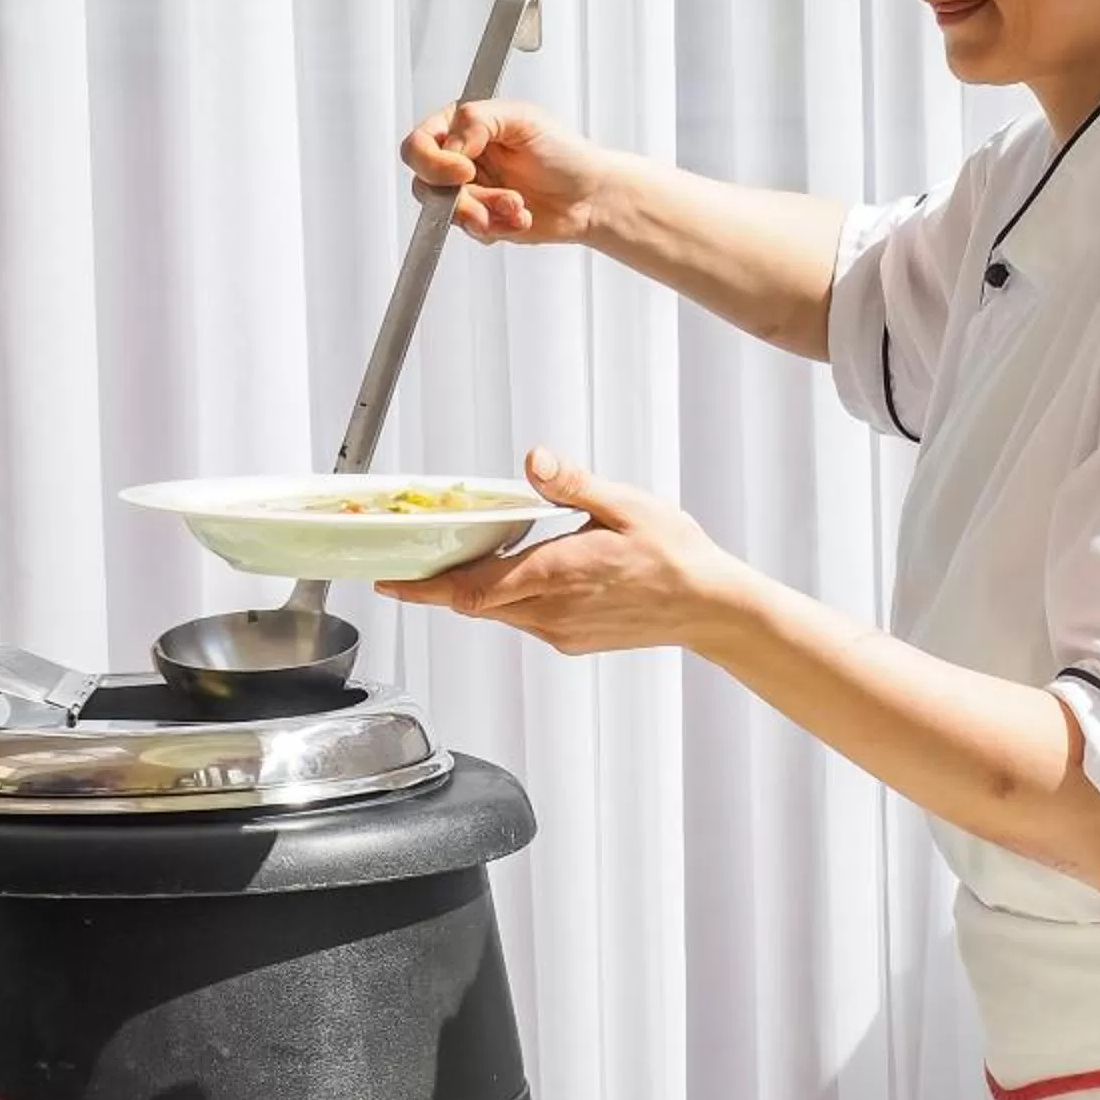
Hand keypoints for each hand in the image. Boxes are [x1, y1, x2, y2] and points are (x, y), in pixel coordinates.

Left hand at [378, 450, 745, 652]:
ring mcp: (560, 632)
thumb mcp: (625, 505)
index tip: (391, 581)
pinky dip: (511, 598)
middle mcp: (551, 612)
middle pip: (475, 603)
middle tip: (415, 562)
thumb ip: (573, 484)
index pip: (471, 589)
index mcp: (557, 574)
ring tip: (472, 557)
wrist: (708, 606)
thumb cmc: (675, 556)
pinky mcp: (571, 640)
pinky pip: (525, 621)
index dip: (425, 587)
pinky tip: (527, 573)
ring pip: (499, 612)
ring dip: (479, 588)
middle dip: (443, 583)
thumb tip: (536, 459)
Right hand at [402, 99, 613, 245]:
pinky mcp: (482, 219)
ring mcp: (470, 191)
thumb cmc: (564, 152)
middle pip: (425, 183)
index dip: (434, 161)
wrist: (591, 196)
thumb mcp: (523, 119)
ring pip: (447, 213)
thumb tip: (449, 146)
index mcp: (464, 127)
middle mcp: (461, 158)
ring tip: (517, 206)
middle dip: (462, 197)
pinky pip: (470, 232)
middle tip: (495, 197)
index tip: (465, 170)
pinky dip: (497, 227)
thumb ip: (476, 121)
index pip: (420, 143)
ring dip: (485, 213)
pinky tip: (521, 216)